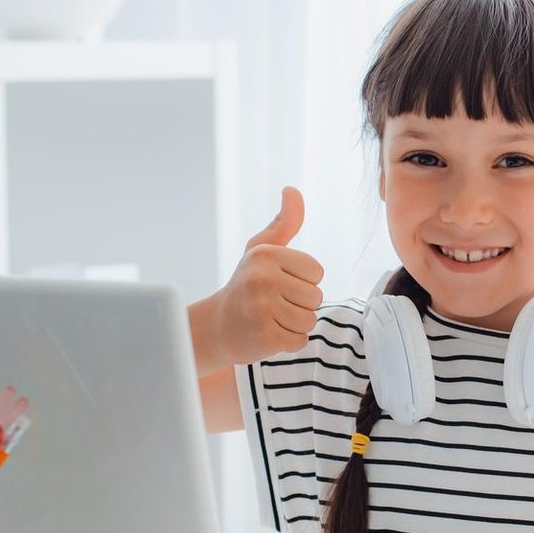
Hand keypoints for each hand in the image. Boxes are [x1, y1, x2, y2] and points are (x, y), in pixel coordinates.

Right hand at [202, 187, 324, 366]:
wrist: (216, 326)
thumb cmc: (245, 285)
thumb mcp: (261, 249)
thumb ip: (284, 223)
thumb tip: (292, 190)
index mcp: (266, 254)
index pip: (317, 272)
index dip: (303, 282)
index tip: (278, 285)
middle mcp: (262, 278)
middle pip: (315, 298)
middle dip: (299, 306)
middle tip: (272, 305)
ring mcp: (261, 308)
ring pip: (309, 320)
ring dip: (294, 325)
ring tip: (271, 319)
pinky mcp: (264, 336)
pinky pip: (299, 341)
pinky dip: (288, 342)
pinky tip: (267, 334)